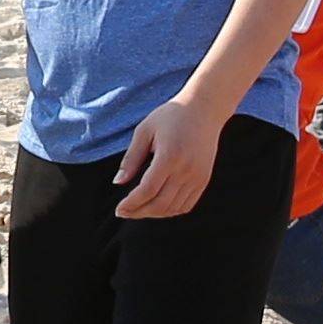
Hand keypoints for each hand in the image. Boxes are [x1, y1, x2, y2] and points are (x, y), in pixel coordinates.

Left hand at [112, 91, 226, 220]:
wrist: (204, 109)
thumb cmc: (171, 116)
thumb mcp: (145, 131)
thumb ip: (131, 158)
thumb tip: (117, 182)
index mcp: (169, 156)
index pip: (147, 190)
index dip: (131, 204)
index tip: (119, 209)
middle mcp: (186, 170)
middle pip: (160, 204)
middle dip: (139, 212)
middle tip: (124, 212)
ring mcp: (197, 177)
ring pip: (173, 208)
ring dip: (154, 213)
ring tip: (138, 209)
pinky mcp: (204, 180)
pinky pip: (186, 205)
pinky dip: (170, 211)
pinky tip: (157, 206)